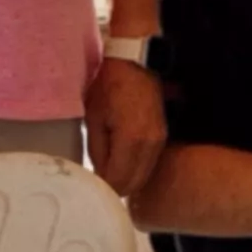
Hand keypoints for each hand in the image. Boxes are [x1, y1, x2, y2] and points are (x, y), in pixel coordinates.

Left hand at [84, 57, 164, 196]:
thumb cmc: (109, 86)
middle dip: (115, 188)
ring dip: (126, 180)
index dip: (102, 188)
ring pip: (143, 177)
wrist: (135, 63)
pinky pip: (149, 165)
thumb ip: (97, 151)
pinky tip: (120, 163)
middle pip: (133, 184)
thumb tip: (99, 174)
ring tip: (107, 173)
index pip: (118, 181)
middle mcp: (150, 145)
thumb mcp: (94, 118)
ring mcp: (160, 141)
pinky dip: (135, 170)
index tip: (89, 186)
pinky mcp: (162, 137)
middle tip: (97, 183)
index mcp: (131, 141)